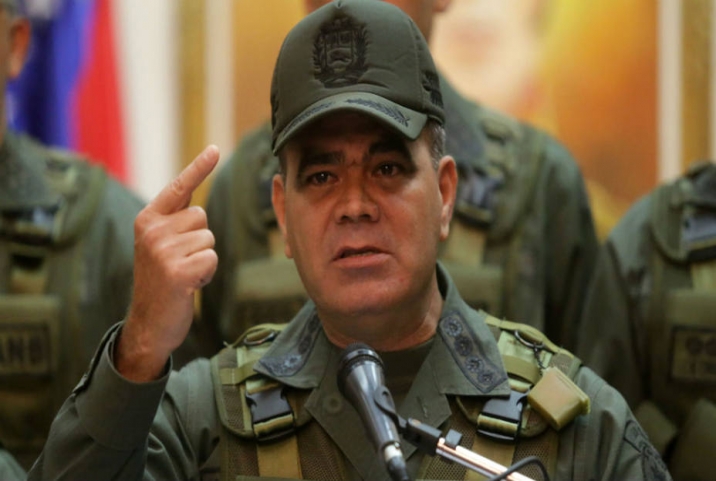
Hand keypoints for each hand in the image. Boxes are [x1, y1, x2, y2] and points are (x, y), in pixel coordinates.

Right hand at [116, 146, 219, 381]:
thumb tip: (198, 207)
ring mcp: (162, 251)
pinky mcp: (175, 272)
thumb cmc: (162, 282)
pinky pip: (211, 260)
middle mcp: (152, 231)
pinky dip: (206, 275)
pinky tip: (188, 286)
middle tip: (181, 262)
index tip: (215, 149)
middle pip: (202, 217)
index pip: (178, 188)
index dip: (199, 168)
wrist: (149, 324)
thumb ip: (175, 224)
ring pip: (209, 240)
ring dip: (204, 260)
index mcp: (147, 220)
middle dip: (200, 240)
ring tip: (183, 275)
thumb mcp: (162, 246)